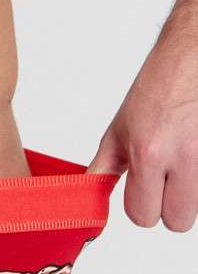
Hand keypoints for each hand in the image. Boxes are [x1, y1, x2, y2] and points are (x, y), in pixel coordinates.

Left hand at [85, 36, 197, 231]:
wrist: (193, 52)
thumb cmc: (160, 85)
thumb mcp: (120, 128)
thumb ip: (105, 168)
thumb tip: (86, 196)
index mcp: (148, 152)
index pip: (142, 216)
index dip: (143, 207)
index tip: (145, 191)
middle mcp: (183, 155)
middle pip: (178, 221)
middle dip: (171, 207)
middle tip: (169, 180)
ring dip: (192, 192)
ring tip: (185, 160)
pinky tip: (196, 150)